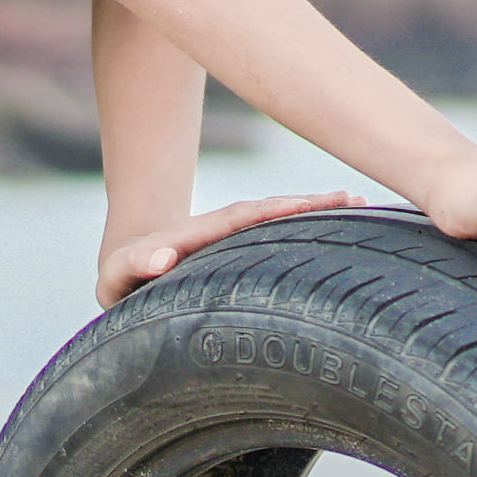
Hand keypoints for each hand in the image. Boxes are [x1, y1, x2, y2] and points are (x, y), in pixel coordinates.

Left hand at [96, 189, 359, 307]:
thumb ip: (134, 265)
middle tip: (351, 199)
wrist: (130, 259)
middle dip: (307, 205)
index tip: (300, 206)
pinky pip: (277, 230)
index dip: (268, 213)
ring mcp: (234, 236)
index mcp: (196, 236)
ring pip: (277, 218)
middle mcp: (220, 229)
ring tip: (357, 202)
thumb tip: (160, 257)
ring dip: (314, 209)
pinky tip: (343, 219)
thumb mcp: (119, 275)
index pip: (237, 219)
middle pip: (267, 211)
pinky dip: (307, 222)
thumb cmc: (124, 277)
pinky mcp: (243, 248)